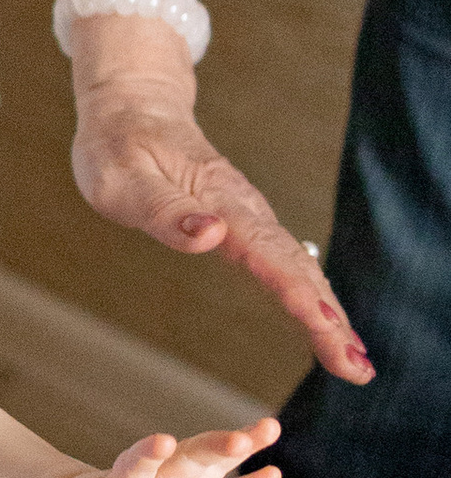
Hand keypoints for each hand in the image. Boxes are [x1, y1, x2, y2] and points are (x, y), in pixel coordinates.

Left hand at [70, 69, 371, 382]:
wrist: (134, 109)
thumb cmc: (120, 146)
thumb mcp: (122, 180)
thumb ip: (165, 212)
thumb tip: (212, 237)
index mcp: (219, 201)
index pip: (268, 256)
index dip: (300, 296)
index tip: (328, 331)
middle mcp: (245, 210)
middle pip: (297, 269)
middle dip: (330, 319)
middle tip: (358, 368)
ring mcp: (249, 217)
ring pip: (299, 268)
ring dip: (329, 314)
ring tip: (355, 360)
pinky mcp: (246, 225)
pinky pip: (286, 264)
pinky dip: (311, 297)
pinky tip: (327, 325)